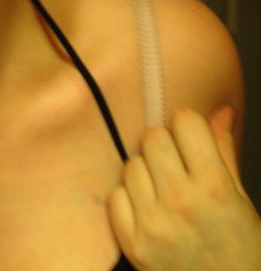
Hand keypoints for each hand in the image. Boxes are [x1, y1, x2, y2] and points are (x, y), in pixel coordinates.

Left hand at [107, 106, 260, 269]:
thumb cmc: (238, 247)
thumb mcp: (240, 197)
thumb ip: (225, 149)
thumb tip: (222, 109)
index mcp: (214, 186)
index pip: (184, 121)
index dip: (188, 126)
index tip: (190, 138)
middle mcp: (181, 202)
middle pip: (153, 137)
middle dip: (165, 145)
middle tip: (176, 165)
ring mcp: (153, 223)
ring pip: (132, 163)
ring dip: (146, 172)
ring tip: (163, 191)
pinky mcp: (132, 242)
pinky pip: (116, 195)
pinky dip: (129, 199)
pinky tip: (148, 210)